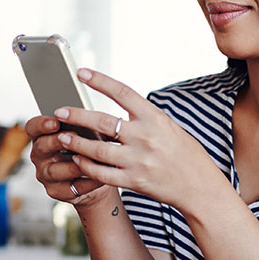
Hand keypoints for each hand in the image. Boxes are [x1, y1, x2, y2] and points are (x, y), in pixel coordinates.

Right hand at [26, 111, 111, 206]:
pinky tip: (99, 175)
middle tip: (73, 136)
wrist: (98, 177)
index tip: (56, 122)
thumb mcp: (87, 135)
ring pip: (55, 170)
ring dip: (74, 164)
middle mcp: (40, 156)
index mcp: (43, 137)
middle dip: (57, 141)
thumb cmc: (89, 151)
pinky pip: (71, 187)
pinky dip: (87, 181)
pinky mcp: (57, 191)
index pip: (33, 127)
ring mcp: (46, 175)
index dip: (41, 124)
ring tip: (90, 159)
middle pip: (41, 147)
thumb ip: (85, 127)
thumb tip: (92, 121)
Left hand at [47, 68, 225, 207]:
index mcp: (154, 118)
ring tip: (62, 136)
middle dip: (77, 115)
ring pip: (97, 150)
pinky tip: (77, 160)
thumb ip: (143, 119)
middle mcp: (145, 137)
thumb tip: (117, 108)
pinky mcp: (134, 181)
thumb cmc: (185, 154)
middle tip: (59, 111)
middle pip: (103, 122)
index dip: (100, 81)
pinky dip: (86, 166)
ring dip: (76, 142)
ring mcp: (138, 161)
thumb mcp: (168, 128)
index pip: (123, 93)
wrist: (200, 186)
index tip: (81, 72)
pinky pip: (102, 173)